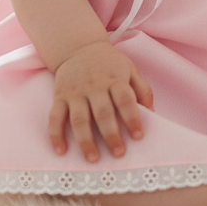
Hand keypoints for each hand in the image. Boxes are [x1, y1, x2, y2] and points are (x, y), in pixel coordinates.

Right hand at [48, 41, 153, 161]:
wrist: (78, 46)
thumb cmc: (109, 63)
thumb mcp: (130, 69)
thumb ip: (142, 90)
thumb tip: (151, 113)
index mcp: (115, 79)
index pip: (125, 100)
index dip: (132, 118)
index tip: (138, 136)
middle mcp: (94, 86)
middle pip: (103, 113)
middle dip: (111, 135)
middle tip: (119, 153)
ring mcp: (75, 92)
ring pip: (79, 119)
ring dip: (85, 141)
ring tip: (93, 159)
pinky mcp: (59, 97)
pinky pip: (55, 117)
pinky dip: (56, 135)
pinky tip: (61, 151)